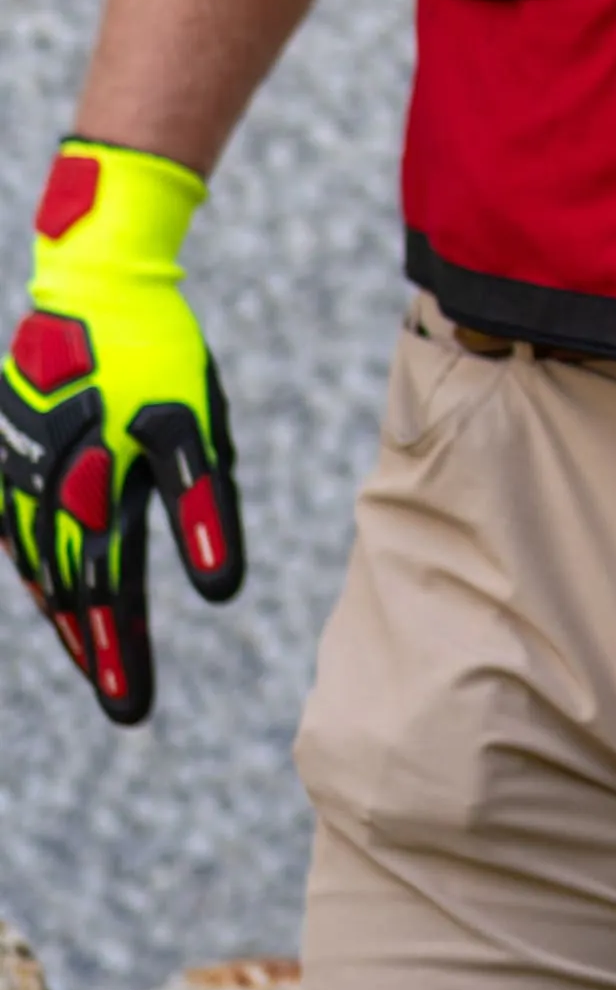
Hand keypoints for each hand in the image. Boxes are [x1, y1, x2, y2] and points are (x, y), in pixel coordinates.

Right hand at [1, 143, 244, 723]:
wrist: (96, 280)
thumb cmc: (157, 353)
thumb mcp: (192, 430)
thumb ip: (202, 512)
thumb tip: (221, 594)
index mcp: (91, 494)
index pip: (106, 597)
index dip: (118, 655)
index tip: (132, 710)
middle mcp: (44, 491)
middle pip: (69, 589)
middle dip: (95, 648)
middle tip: (119, 703)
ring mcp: (19, 468)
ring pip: (36, 560)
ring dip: (64, 610)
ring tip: (87, 652)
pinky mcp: (14, 444)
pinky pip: (16, 519)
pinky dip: (35, 560)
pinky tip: (48, 580)